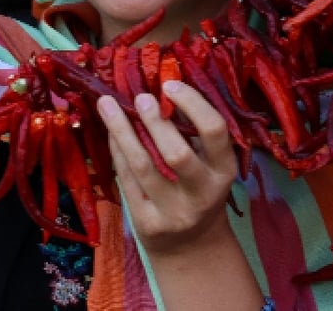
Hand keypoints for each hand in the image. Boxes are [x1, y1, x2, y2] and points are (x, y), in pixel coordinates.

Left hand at [97, 81, 264, 310]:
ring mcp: (174, 212)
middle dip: (155, 122)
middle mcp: (203, 194)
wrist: (191, 248)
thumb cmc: (198, 189)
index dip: (192, 104)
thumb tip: (162, 85)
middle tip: (140, 97)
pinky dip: (117, 151)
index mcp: (224, 170)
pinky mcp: (147, 223)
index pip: (215, 132)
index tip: (170, 85)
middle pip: (177, 154)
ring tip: (107, 104)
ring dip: (122, 131)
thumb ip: (194, 132)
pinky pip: (127, 180)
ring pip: (143, 166)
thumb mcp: (209, 163)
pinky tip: (110, 131)